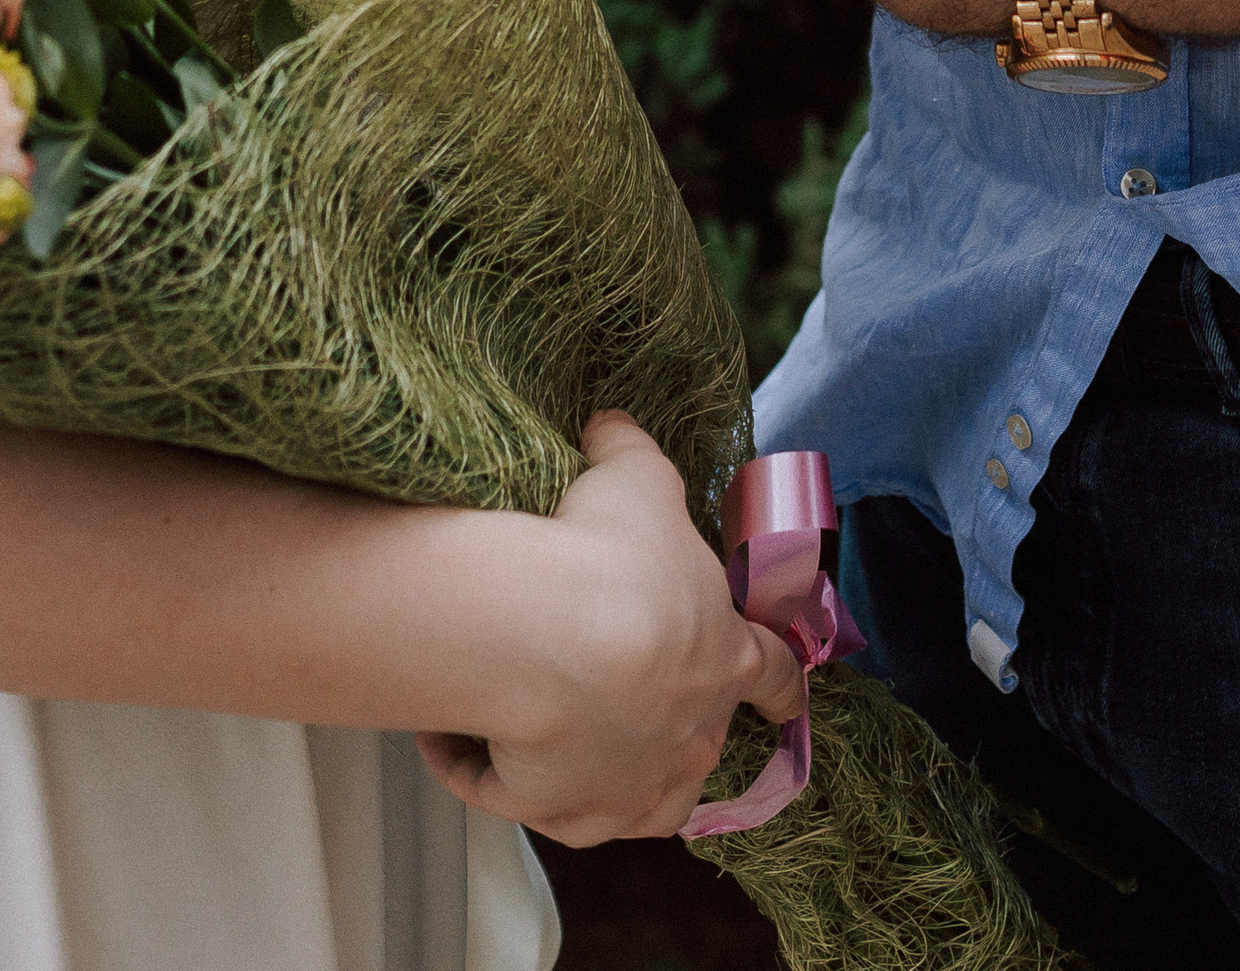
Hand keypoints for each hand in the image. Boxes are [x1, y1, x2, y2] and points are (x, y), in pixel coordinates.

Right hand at [416, 413, 802, 844]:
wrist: (554, 637)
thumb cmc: (616, 556)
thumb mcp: (637, 478)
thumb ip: (631, 451)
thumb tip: (610, 426)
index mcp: (725, 655)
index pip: (773, 674)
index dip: (780, 684)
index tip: (785, 699)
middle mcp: (691, 735)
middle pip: (698, 741)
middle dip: (664, 716)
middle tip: (611, 681)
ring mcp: (633, 786)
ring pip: (631, 798)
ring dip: (600, 771)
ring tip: (554, 738)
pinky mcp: (566, 813)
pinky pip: (526, 802)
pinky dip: (490, 776)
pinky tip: (454, 743)